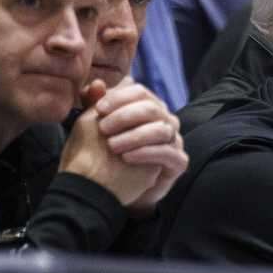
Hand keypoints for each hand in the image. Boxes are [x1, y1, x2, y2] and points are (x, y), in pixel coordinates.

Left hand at [58, 79, 186, 210]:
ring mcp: (174, 141)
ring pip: (162, 130)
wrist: (114, 188)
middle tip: (102, 128)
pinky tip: (126, 158)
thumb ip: (94, 105)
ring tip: (111, 146)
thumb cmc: (106, 153)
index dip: (120, 97)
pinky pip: (168, 153)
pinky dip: (146, 153)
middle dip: (125, 116)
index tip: (98, 109)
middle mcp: (165, 121)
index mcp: (148, 108)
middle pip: (152, 108)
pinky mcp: (178, 162)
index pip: (140, 92)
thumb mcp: (95, 127)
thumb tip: (96, 84)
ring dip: (134, 136)